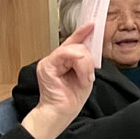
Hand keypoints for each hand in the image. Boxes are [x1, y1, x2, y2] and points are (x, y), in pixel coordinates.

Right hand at [21, 22, 98, 138]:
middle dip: (88, 60)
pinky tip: (81, 77)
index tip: (93, 24)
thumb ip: (86, 62)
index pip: (74, 42)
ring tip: (84, 80)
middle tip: (88, 77)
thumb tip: (91, 51)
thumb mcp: (85, 76)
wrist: (61, 113)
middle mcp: (55, 58)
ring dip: (85, 66)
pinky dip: (79, 66)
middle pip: (78, 45)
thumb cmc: (71, 98)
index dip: (83, 32)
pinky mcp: (46, 66)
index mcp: (64, 60)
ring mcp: (49, 61)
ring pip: (75, 50)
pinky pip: (67, 55)